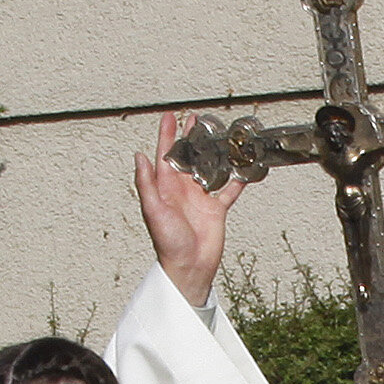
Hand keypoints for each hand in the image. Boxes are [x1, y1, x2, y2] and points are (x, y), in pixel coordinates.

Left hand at [137, 110, 250, 307]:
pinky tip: (243, 168)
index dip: (167, 136)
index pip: (166, 155)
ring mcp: (199, 198)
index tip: (169, 117)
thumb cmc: (168, 243)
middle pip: (188, 157)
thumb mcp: (153, 210)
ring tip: (218, 136)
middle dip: (190, 138)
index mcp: (165, 187)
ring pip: (208, 169)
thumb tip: (139, 156)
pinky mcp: (215, 209)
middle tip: (195, 120)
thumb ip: (146, 183)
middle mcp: (182, 190)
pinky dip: (236, 180)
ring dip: (213, 154)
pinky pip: (228, 191)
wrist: (189, 266)